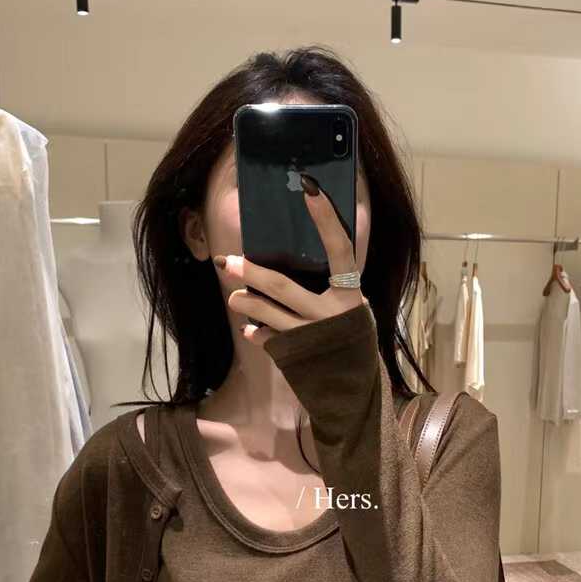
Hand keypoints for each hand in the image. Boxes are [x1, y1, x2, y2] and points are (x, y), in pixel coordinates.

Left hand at [214, 175, 364, 348]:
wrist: (352, 393)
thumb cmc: (350, 341)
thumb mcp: (352, 311)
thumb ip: (335, 287)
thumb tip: (304, 255)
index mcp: (351, 296)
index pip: (339, 249)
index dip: (326, 219)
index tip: (309, 188)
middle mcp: (331, 315)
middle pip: (283, 286)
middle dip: (251, 272)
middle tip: (228, 261)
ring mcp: (311, 337)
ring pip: (268, 313)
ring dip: (246, 302)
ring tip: (234, 297)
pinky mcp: (295, 357)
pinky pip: (267, 339)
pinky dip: (255, 332)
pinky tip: (249, 328)